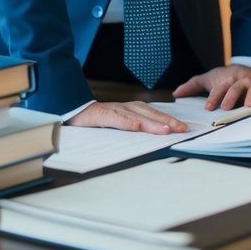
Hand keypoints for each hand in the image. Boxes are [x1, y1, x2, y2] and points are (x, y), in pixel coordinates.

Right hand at [65, 101, 188, 133]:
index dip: (167, 120)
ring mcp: (111, 110)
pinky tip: (136, 127)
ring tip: (166, 130)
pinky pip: (114, 117)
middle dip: (167, 121)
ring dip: (151, 122)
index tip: (183, 128)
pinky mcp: (98, 114)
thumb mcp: (115, 128)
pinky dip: (125, 121)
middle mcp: (123, 108)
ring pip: (135, 115)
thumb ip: (130, 131)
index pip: (152, 114)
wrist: (67, 111)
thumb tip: (151, 141)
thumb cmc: (93, 122)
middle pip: (148, 113)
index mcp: (129, 111)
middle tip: (182, 129)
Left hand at [172, 64, 250, 109]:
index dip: (214, 97)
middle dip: (231, 96)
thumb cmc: (227, 78)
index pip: (220, 87)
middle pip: (237, 87)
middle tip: (226, 107)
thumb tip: (175, 94)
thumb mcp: (210, 78)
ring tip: (249, 106)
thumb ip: (193, 85)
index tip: (208, 107)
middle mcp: (243, 79)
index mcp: (228, 78)